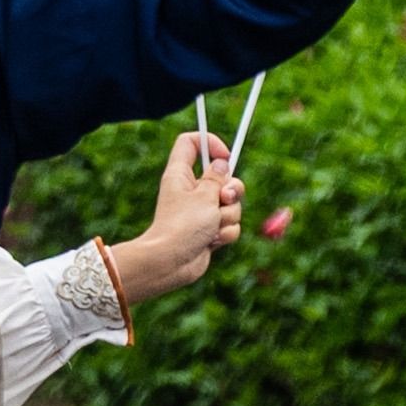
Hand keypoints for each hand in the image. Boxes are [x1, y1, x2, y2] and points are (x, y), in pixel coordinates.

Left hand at [111, 129, 245, 311]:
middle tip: (224, 199)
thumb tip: (222, 164)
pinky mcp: (209, 230)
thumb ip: (217, 179)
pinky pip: (230, 225)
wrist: (173, 261)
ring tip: (211, 226)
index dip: (211, 143)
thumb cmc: (183, 226)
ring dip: (228, 216)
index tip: (227, 156)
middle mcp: (190, 190)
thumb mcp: (204, 196)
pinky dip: (225, 233)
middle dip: (233, 190)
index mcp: (180, 174)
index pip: (191, 143)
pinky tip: (211, 241)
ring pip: (232, 205)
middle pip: (224, 177)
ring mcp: (201, 211)